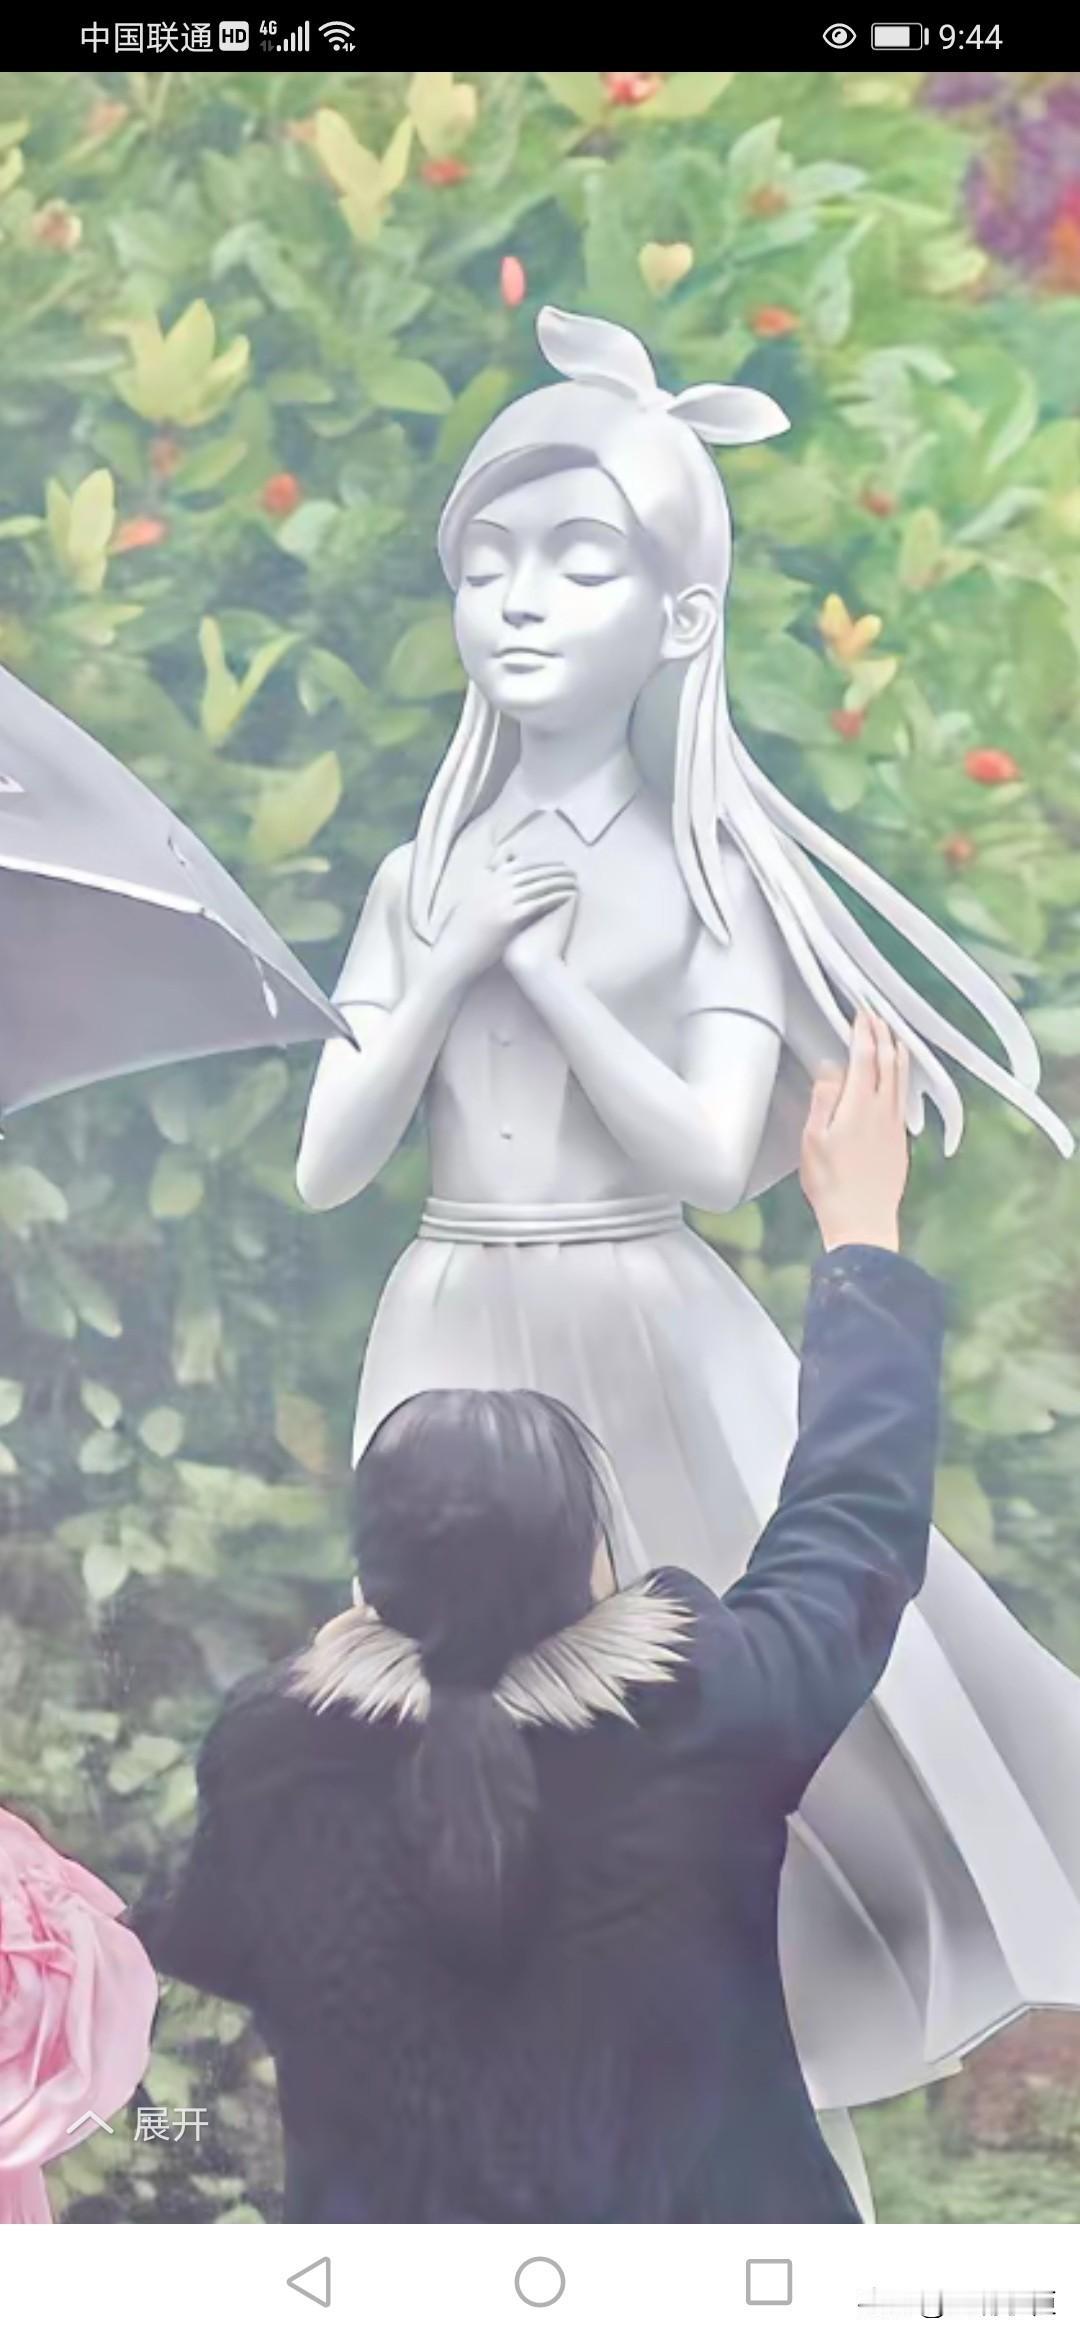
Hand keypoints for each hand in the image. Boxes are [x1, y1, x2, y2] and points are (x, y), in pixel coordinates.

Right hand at [432, 854, 577, 987]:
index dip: (538, 861)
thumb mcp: (467, 902)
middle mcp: (493, 886)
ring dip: (558, 879)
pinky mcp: (508, 917)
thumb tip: (490, 874)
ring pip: (537, 884)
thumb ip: (481, 887)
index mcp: (485, 881)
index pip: (517, 863)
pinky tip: (569, 896)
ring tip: (574, 879)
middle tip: (570, 868)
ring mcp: (501, 901)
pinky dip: (555, 896)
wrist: (454, 954)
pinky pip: (538, 902)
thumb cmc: (461, 934)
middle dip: (552, 867)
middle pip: (531, 870)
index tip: (553, 863)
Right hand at [800, 1009, 909, 1253]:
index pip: (864, 1056)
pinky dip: (901, 1076)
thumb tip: (830, 1069)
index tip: (862, 1013)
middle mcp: (882, 1110)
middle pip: (886, 1062)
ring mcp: (894, 1125)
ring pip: (900, 1078)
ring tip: (895, 1037)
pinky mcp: (899, 1140)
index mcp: (858, 1105)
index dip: (863, 1031)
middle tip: (878, 1016)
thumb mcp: (813, 1139)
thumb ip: (824, 1098)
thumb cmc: (832, 1184)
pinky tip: (898, 1078)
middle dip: (882, 1035)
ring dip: (897, 1052)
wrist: (862, 1220)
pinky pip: (903, 1096)